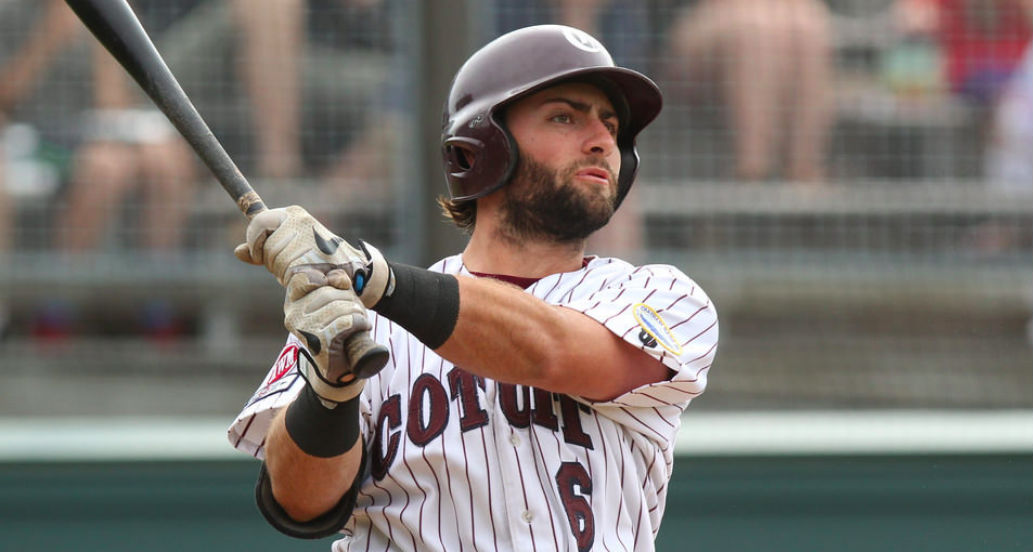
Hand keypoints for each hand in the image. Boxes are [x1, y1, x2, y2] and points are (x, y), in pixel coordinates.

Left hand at [234, 206, 391, 307]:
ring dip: (287, 274)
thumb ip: (262, 249)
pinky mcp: (319, 255)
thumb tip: (238, 252)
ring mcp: (311, 236)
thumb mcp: (286, 248)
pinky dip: (297, 282)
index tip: (259, 256)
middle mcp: (301, 220)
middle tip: (293, 267)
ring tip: (305, 271)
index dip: (254, 240)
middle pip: (268, 247)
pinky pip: (293, 274)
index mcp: (292, 214)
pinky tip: (309, 280)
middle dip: (275, 264)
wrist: (352, 269)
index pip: (259, 221)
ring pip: (280, 262)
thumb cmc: (315, 258)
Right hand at [284, 265, 370, 403]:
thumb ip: (335, 283)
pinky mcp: (320, 343)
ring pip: (339, 307)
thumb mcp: (338, 298)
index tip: (340, 288)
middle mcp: (294, 316)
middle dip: (349, 299)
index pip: (303, 278)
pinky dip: (359, 322)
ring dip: (357, 312)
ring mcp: (304, 330)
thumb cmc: (340, 327)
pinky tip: (361, 327)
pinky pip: (346, 322)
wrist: (342, 364)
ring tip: (359, 321)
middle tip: (356, 311)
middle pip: (327, 292)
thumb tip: (338, 279)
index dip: (326, 280)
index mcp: (293, 303)